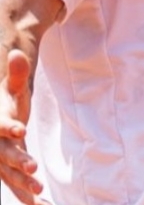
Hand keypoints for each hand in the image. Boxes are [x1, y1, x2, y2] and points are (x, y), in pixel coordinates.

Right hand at [0, 49, 46, 204]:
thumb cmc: (7, 103)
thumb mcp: (12, 90)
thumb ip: (16, 74)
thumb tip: (17, 52)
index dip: (8, 128)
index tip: (21, 129)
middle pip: (4, 154)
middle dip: (17, 160)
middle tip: (33, 166)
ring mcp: (0, 162)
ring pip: (9, 174)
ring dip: (23, 183)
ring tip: (39, 190)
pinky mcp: (9, 173)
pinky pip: (17, 186)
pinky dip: (27, 196)